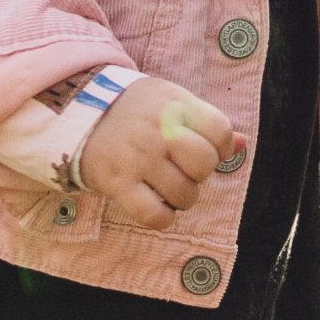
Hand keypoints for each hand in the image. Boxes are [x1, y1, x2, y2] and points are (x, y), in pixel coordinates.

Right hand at [82, 77, 238, 219]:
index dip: (221, 146)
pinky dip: (163, 217)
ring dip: (183, 198)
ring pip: (184, 194)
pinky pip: (155, 215)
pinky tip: (157, 206)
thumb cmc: (134, 109)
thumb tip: (242, 144)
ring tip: (168, 187)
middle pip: (204, 164)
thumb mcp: (171, 101)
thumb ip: (207, 122)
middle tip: (184, 170)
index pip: (220, 131)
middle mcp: (158, 131)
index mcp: (175, 105)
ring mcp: (138, 159)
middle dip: (200, 173)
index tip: (208, 148)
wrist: (77, 111)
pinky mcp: (118, 184)